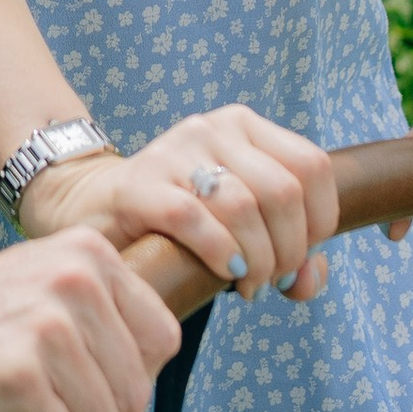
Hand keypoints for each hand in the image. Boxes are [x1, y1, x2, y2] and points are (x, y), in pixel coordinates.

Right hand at [0, 228, 178, 411]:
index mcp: (90, 254)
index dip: (130, 380)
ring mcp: (48, 330)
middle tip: (43, 407)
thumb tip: (149, 384)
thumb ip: (100, 313)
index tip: (84, 384)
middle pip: (135, 396)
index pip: (162, 341)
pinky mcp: (17, 381)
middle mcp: (76, 283)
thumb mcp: (41, 285)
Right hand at [17, 103, 339, 304]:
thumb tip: (308, 279)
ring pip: (244, 206)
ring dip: (257, 261)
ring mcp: (174, 150)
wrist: (94, 208)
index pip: (313, 168)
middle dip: (288, 251)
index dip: (319, 224)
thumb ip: (289, 255)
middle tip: (269, 281)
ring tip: (246, 285)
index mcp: (245, 126)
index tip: (298, 259)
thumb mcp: (242, 230)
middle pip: (284, 192)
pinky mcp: (139, 184)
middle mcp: (213, 127)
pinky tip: (224, 273)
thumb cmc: (180, 225)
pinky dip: (220, 253)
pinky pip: (193, 218)